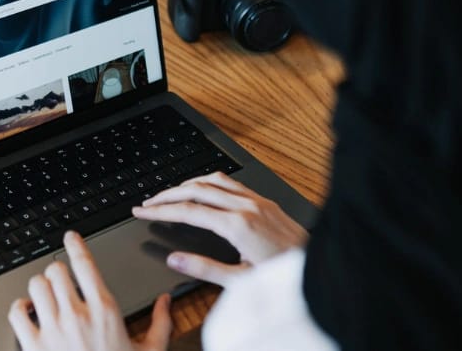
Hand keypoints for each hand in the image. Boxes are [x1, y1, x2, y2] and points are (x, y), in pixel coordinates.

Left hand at [9, 231, 171, 350]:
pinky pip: (17, 311)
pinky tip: (29, 312)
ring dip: (40, 287)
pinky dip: (20, 307)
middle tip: (62, 279)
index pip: (85, 264)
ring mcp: (52, 330)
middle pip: (56, 270)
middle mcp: (76, 315)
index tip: (71, 236)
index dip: (76, 244)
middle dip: (59, 272)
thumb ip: (161, 323)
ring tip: (47, 295)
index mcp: (105, 311)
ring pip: (36, 285)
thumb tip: (166, 300)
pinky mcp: (33, 346)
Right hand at [132, 172, 306, 284]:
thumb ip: (204, 269)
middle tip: (147, 201)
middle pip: (196, 190)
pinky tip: (202, 188)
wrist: (319, 267)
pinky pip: (230, 182)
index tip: (142, 211)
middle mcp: (246, 206)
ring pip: (213, 180)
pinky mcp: (265, 200)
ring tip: (168, 193)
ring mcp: (257, 200)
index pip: (189, 212)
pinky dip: (208, 182)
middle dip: (167, 194)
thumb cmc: (284, 276)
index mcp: (238, 226)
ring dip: (186, 184)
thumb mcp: (241, 281)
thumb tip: (175, 260)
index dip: (161, 210)